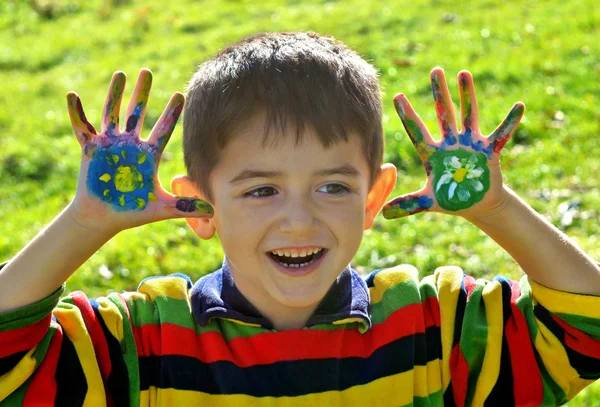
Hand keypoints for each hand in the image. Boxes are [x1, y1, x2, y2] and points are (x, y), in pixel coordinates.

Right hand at [66, 68, 212, 232]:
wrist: (104, 219)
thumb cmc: (132, 212)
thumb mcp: (162, 207)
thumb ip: (186, 206)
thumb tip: (214, 211)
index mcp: (148, 155)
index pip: (163, 129)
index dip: (172, 113)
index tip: (180, 94)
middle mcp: (130, 145)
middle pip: (137, 113)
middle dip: (142, 93)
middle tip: (147, 71)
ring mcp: (110, 144)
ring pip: (112, 113)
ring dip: (115, 94)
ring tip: (121, 74)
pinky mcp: (91, 149)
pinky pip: (81, 127)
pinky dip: (76, 112)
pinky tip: (73, 96)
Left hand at [382, 68, 523, 219]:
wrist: (477, 203)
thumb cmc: (451, 199)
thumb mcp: (429, 202)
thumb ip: (408, 204)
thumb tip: (383, 214)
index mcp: (433, 153)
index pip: (417, 130)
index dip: (408, 115)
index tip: (397, 95)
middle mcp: (450, 143)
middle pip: (444, 113)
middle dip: (440, 93)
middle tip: (435, 70)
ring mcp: (470, 144)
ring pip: (468, 114)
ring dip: (467, 95)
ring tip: (464, 73)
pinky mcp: (489, 150)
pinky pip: (501, 134)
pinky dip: (510, 122)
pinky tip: (519, 107)